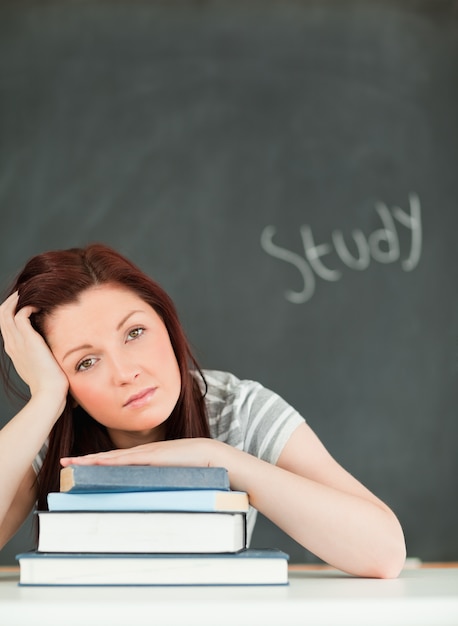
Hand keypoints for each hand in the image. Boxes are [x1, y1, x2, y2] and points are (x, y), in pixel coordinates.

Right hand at [0, 292, 68, 403]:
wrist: (50, 393)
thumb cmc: (51, 383)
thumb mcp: (43, 365)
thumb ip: (42, 354)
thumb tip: (53, 346)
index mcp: (14, 350)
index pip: (6, 325)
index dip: (13, 311)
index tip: (26, 303)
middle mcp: (12, 345)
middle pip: (2, 315)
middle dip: (12, 301)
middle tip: (25, 293)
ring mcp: (17, 342)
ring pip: (6, 312)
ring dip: (17, 300)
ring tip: (29, 293)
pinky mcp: (28, 340)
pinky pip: (20, 315)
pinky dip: (28, 306)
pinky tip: (39, 306)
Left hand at [61, 438, 230, 467]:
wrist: (214, 457)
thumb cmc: (198, 468)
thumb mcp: (173, 476)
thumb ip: (160, 481)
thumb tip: (149, 496)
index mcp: (147, 458)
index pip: (116, 461)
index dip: (96, 462)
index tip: (77, 466)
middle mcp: (144, 454)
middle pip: (109, 458)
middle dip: (85, 461)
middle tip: (63, 463)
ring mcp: (148, 454)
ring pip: (114, 458)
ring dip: (92, 461)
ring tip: (73, 464)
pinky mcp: (155, 456)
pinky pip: (129, 460)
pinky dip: (112, 461)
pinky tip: (98, 463)